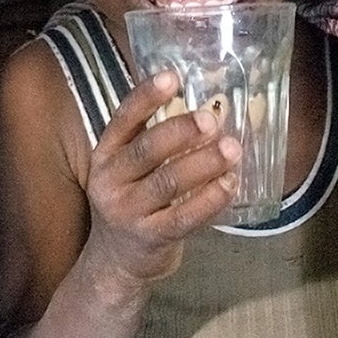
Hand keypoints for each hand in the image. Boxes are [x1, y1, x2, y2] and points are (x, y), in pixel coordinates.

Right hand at [80, 70, 239, 289]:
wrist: (115, 261)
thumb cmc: (133, 200)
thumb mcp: (129, 168)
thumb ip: (155, 141)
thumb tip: (207, 106)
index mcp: (106, 153)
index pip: (123, 119)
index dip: (146, 96)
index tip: (173, 76)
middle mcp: (110, 180)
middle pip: (146, 150)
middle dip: (180, 131)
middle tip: (212, 119)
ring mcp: (127, 212)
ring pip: (167, 183)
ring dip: (203, 163)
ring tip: (232, 148)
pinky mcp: (149, 239)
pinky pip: (183, 218)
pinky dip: (210, 200)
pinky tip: (230, 184)